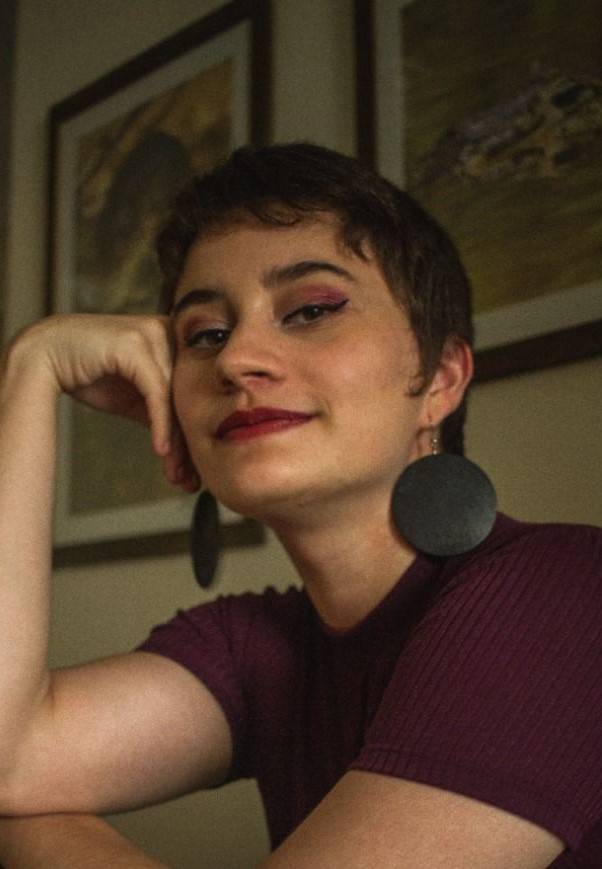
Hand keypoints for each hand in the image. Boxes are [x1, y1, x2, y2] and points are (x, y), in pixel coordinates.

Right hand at [12, 314, 198, 491]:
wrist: (44, 355)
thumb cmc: (91, 373)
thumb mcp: (134, 396)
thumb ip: (161, 411)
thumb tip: (187, 447)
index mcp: (175, 339)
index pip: (193, 393)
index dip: (193, 435)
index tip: (194, 472)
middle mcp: (169, 332)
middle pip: (189, 396)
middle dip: (189, 444)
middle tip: (190, 481)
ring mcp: (153, 335)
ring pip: (176, 398)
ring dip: (176, 442)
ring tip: (176, 474)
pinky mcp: (136, 346)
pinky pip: (157, 393)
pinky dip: (161, 424)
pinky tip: (161, 450)